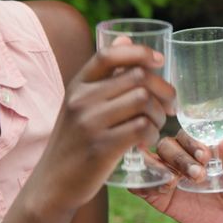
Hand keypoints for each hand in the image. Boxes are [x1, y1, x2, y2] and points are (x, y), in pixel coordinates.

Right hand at [29, 37, 175, 214]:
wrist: (52, 185)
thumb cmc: (74, 142)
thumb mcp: (81, 104)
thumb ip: (104, 76)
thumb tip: (125, 37)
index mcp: (77, 86)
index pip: (109, 55)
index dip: (139, 52)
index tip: (160, 61)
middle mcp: (81, 100)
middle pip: (138, 77)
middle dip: (163, 90)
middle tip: (170, 106)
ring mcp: (90, 123)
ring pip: (144, 101)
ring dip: (160, 114)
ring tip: (156, 126)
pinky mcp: (101, 147)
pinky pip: (142, 127)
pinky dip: (153, 133)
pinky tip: (147, 141)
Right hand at [134, 132, 222, 222]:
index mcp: (199, 145)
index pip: (187, 134)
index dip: (193, 142)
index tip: (206, 156)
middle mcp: (180, 156)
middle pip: (167, 145)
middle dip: (180, 158)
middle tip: (199, 175)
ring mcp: (167, 175)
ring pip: (150, 161)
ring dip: (159, 169)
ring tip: (175, 182)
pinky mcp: (159, 196)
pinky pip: (141, 185)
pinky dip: (145, 184)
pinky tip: (164, 189)